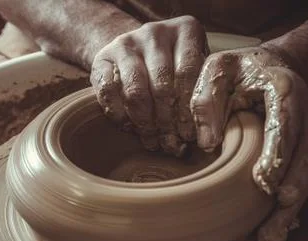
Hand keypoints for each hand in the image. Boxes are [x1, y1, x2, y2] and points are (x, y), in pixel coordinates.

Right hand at [90, 16, 207, 156]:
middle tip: (170, 143)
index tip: (189, 135)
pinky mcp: (102, 58)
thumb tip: (205, 136)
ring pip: (136, 91)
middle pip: (162, 85)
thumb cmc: (173, 68)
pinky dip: (119, 115)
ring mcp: (127, 43)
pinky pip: (108, 92)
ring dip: (145, 122)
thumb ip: (199, 93)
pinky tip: (130, 128)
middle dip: (167, 121)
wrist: (134, 51)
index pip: (189, 73)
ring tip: (152, 140)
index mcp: (186, 30)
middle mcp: (155, 32)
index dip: (188, 109)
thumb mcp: (193, 71)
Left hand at [191, 47, 307, 240]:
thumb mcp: (219, 68)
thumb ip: (208, 97)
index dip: (278, 155)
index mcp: (284, 92)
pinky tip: (278, 226)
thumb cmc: (242, 68)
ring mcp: (305, 136)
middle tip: (269, 225)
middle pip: (301, 160)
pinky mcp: (300, 150)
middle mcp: (303, 117)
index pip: (285, 126)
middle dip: (287, 194)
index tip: (265, 184)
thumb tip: (206, 141)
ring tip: (270, 236)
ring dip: (290, 208)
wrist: (273, 65)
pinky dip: (291, 204)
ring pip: (305, 176)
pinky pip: (300, 179)